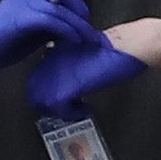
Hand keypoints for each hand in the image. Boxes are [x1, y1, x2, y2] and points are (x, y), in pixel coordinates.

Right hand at [0, 0, 99, 83]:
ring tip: (88, 40)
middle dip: (82, 15)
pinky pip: (49, 19)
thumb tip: (68, 33)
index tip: (86, 25)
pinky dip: (65, 30)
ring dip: (78, 24)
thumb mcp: (28, 37)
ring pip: (59, 8)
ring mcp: (20, 5)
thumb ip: (46, 30)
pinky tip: (73, 41)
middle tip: (94, 34)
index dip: (77, 7)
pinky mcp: (17, 18)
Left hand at [23, 26, 147, 112]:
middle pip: (34, 92)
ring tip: (78, 109)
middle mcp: (50, 63)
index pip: (37, 80)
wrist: (127, 46)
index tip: (65, 98)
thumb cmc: (115, 48)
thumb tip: (70, 80)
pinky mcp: (66, 87)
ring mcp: (55, 75)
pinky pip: (59, 110)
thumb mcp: (85, 54)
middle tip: (69, 108)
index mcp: (54, 53)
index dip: (49, 93)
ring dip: (61, 110)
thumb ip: (71, 65)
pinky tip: (86, 108)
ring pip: (41, 103)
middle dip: (51, 105)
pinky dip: (73, 114)